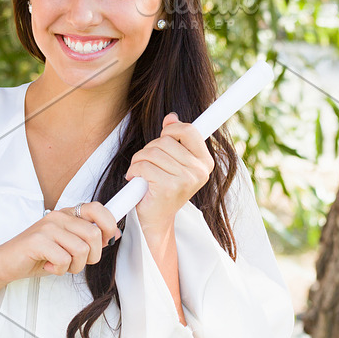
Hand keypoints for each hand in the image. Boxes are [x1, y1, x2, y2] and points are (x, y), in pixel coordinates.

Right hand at [0, 202, 121, 287]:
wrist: (5, 262)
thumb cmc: (36, 255)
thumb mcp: (66, 245)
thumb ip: (86, 238)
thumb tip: (113, 235)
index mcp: (66, 214)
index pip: (97, 209)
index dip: (109, 225)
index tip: (108, 239)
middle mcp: (58, 217)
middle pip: (94, 234)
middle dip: (92, 256)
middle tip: (77, 262)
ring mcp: (47, 227)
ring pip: (82, 249)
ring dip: (75, 266)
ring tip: (61, 265)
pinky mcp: (38, 240)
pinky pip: (65, 259)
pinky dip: (60, 269)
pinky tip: (50, 266)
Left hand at [126, 112, 214, 235]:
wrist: (156, 219)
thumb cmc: (163, 188)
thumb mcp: (172, 161)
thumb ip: (175, 139)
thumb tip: (171, 117)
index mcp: (204, 162)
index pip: (190, 130)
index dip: (172, 130)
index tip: (164, 136)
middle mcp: (199, 170)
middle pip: (165, 140)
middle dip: (149, 149)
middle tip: (146, 163)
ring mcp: (185, 179)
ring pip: (152, 152)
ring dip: (138, 160)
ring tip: (140, 172)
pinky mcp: (169, 187)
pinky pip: (143, 166)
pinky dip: (134, 171)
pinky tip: (136, 180)